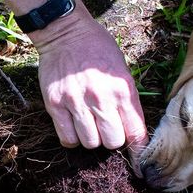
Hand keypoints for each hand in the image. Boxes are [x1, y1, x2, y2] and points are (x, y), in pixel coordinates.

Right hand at [30, 2, 147, 167]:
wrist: (66, 32)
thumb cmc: (98, 50)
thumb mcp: (122, 71)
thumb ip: (127, 101)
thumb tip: (133, 134)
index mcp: (122, 89)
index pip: (135, 133)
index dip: (138, 151)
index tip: (138, 160)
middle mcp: (100, 98)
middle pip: (112, 142)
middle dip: (111, 140)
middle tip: (105, 128)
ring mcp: (75, 101)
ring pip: (89, 143)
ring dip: (90, 138)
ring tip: (88, 124)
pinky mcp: (55, 104)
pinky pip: (67, 138)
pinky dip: (72, 138)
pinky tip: (74, 125)